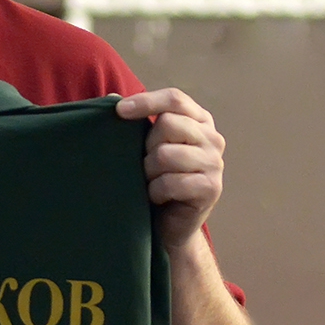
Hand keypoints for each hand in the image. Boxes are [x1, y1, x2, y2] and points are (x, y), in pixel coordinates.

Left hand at [116, 88, 224, 249]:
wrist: (170, 225)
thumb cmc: (154, 179)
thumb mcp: (144, 146)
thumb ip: (133, 122)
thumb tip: (110, 99)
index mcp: (199, 120)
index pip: (175, 99)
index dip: (146, 101)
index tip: (119, 111)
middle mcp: (213, 138)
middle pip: (168, 124)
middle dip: (147, 146)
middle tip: (147, 164)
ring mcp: (215, 163)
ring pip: (166, 154)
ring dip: (149, 171)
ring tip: (151, 181)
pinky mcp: (211, 188)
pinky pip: (170, 182)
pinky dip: (156, 191)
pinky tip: (158, 197)